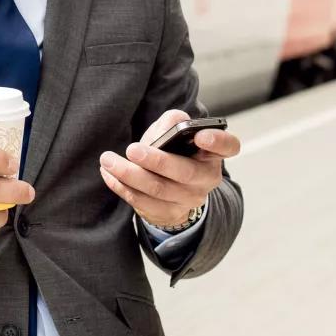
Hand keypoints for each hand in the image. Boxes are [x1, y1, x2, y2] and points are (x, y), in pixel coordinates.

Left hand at [99, 109, 240, 227]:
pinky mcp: (167, 213)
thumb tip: (171, 125)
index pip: (228, 146)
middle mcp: (205, 178)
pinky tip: (109, 174)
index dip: (218, 141)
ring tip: (107, 160)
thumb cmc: (174, 151)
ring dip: (129, 174)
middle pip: (184, 172)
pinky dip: (122, 187)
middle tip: (132, 149)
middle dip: (156, 161)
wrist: (171, 187)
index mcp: (212, 153)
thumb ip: (174, 122)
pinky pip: (142, 202)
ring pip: (158, 189)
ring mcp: (188, 199)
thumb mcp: (175, 132)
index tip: (201, 135)